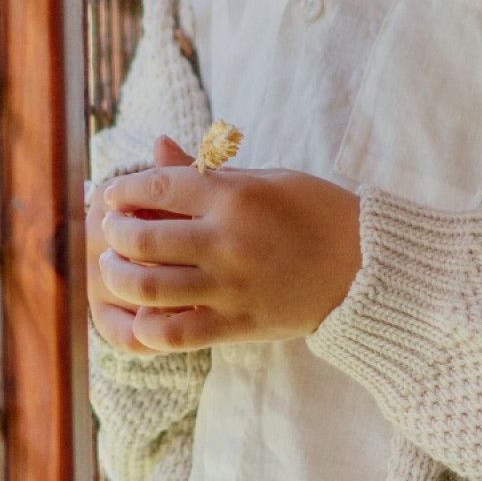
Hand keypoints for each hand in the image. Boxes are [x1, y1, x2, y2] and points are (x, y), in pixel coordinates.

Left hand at [91, 134, 361, 349]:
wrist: (369, 267)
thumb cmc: (317, 213)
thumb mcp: (266, 179)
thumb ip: (207, 172)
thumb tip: (157, 147)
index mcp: (235, 197)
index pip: (156, 187)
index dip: (123, 190)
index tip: (114, 196)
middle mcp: (228, 241)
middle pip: (141, 240)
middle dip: (114, 235)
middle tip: (112, 233)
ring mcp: (231, 287)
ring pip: (148, 287)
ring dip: (118, 278)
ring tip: (114, 270)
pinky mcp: (239, 325)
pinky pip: (174, 333)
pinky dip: (145, 325)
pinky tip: (143, 311)